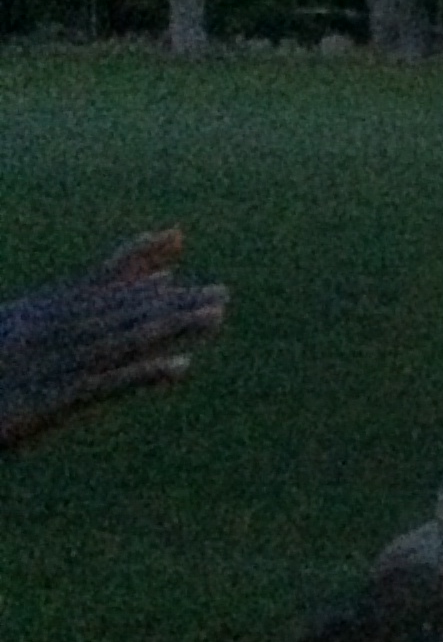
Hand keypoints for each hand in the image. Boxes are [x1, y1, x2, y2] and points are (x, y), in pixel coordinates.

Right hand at [0, 231, 229, 451]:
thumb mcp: (12, 334)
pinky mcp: (50, 401)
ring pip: (122, 339)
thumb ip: (45, 317)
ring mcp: (49, 364)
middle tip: (223, 292)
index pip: (89, 283)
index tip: (174, 240)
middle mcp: (44, 332)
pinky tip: (181, 368)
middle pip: (118, 310)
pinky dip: (144, 372)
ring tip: (218, 316)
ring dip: (171, 326)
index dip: (132, 262)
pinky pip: (105, 383)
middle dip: (172, 301)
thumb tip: (50, 312)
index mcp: (31, 316)